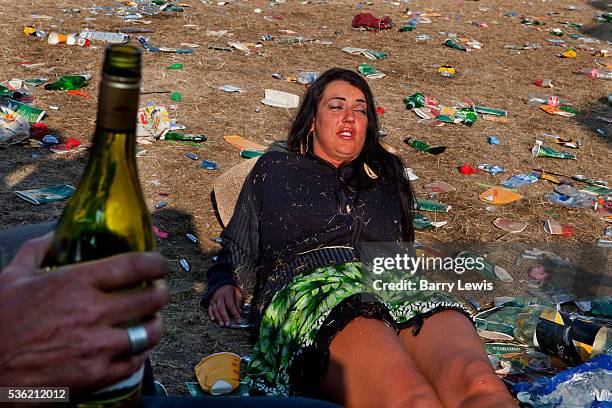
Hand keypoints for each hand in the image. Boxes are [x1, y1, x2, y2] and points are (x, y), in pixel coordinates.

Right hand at [0, 233, 169, 391]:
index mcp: (76, 283)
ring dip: (155, 324)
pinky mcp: (96, 375)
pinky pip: (135, 362)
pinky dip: (141, 353)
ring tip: (152, 320)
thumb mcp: (13, 278)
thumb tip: (55, 234)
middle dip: (161, 292)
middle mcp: (92, 313)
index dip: (155, 262)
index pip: (134, 265)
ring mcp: (97, 346)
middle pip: (151, 298)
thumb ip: (38, 251)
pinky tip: (137, 347)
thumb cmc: (0, 323)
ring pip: (149, 332)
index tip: (159, 264)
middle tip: (159, 291)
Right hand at [208, 285, 243, 326]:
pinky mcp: (210, 302)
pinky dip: (210, 314)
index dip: (235, 313)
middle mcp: (219, 297)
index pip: (231, 305)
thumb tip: (239, 312)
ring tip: (221, 324)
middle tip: (227, 324)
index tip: (238, 320)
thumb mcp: (236, 293)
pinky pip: (209, 309)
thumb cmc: (230, 289)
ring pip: (215, 309)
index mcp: (227, 294)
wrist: (221, 283)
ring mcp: (214, 299)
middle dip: (224, 317)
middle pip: (221, 308)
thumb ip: (237, 303)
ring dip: (218, 318)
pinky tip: (212, 319)